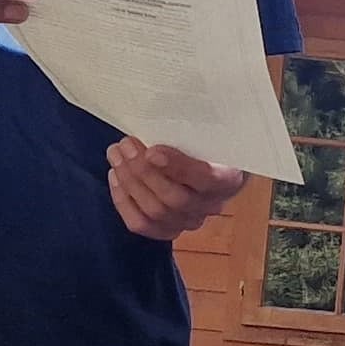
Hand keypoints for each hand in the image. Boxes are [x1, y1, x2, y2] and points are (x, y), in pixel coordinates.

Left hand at [107, 136, 247, 241]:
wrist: (212, 166)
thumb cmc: (206, 144)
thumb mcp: (208, 132)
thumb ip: (190, 130)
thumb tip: (159, 116)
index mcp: (228, 179)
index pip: (205, 179)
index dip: (177, 167)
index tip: (152, 150)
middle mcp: (210, 206)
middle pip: (175, 199)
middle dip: (144, 171)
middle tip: (126, 144)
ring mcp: (188, 221)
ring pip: (155, 212)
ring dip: (130, 182)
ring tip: (116, 154)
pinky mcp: (167, 229)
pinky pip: (141, 224)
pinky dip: (123, 201)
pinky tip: (116, 176)